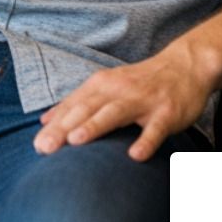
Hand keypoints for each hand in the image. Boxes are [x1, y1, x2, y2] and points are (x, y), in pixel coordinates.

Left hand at [32, 43, 211, 161]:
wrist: (184, 66)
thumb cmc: (139, 82)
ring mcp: (142, 100)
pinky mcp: (166, 112)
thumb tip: (45, 121)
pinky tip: (135, 155)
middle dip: (64, 128)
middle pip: (86, 109)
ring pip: (114, 113)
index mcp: (100, 85)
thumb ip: (76, 103)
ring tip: (75, 141)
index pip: (72, 106)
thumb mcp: (105, 87)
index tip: (37, 145)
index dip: (54, 124)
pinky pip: (155, 128)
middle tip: (45, 147)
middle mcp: (117, 90)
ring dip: (94, 126)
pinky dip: (145, 140)